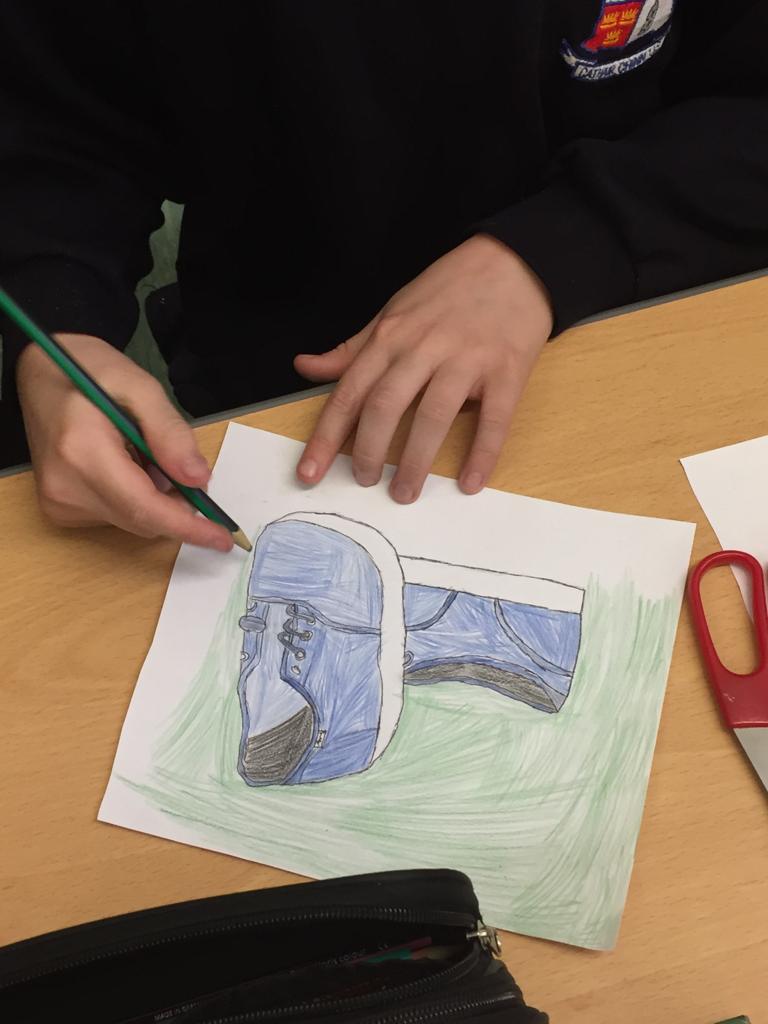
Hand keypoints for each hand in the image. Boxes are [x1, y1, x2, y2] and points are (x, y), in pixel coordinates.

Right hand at [16, 334, 232, 550]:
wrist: (41, 374)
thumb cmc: (90, 371)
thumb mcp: (141, 387)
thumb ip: (170, 434)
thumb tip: (199, 479)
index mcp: (83, 453)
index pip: (144, 508)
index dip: (188, 527)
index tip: (222, 538)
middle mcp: (66, 487)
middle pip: (142, 521)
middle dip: (177, 506)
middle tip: (188, 468)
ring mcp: (59, 502)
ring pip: (133, 521)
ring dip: (156, 498)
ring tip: (143, 452)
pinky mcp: (59, 509)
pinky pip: (117, 516)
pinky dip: (136, 498)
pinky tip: (127, 463)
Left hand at [294, 235, 552, 502]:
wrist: (514, 262)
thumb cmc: (448, 291)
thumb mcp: (392, 312)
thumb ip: (352, 349)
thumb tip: (305, 366)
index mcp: (391, 336)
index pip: (349, 393)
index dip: (326, 436)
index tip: (309, 473)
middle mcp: (424, 348)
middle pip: (386, 406)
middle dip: (369, 452)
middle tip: (363, 483)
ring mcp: (467, 359)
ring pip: (433, 416)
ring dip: (416, 461)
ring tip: (405, 493)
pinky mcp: (507, 370)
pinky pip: (493, 419)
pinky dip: (481, 455)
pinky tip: (469, 483)